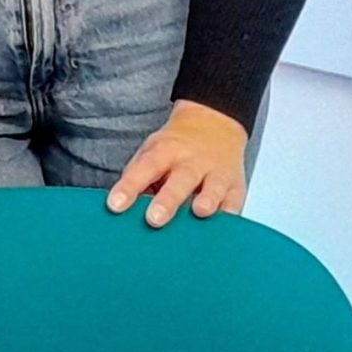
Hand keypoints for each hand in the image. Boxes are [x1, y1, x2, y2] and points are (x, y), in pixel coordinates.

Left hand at [106, 100, 247, 225]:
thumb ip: (138, 176)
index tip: (115, 206)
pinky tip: (222, 227)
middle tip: (154, 219)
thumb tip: (122, 207)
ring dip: (207, 200)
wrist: (214, 124)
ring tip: (199, 212)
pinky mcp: (236, 186)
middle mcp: (192, 161)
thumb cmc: (176, 147)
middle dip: (167, 201)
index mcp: (166, 151)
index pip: (145, 168)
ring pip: (213, 188)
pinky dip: (229, 215)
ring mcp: (217, 173)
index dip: (129, 187)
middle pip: (180, 180)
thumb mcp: (152, 151)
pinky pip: (235, 202)